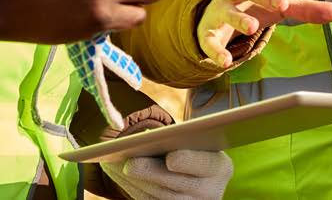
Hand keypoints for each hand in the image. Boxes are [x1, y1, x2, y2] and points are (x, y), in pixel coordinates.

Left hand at [103, 150, 232, 199]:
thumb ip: (177, 139)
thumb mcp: (193, 142)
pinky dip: (130, 188)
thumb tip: (144, 138)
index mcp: (219, 167)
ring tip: (112, 164)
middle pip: (175, 184)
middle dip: (149, 173)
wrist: (198, 177)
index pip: (203, 164)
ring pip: (158, 196)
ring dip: (132, 181)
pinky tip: (115, 173)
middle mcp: (209, 192)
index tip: (171, 158)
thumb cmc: (192, 149)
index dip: (187, 161)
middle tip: (129, 163)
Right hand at [197, 0, 331, 67]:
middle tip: (282, 4)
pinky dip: (216, 50)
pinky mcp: (207, 33)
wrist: (216, 17)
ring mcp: (219, 10)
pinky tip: (225, 61)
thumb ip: (307, 8)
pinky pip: (209, 40)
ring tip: (252, 28)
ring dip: (238, 18)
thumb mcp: (280, 5)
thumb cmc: (255, 6)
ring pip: (226, 10)